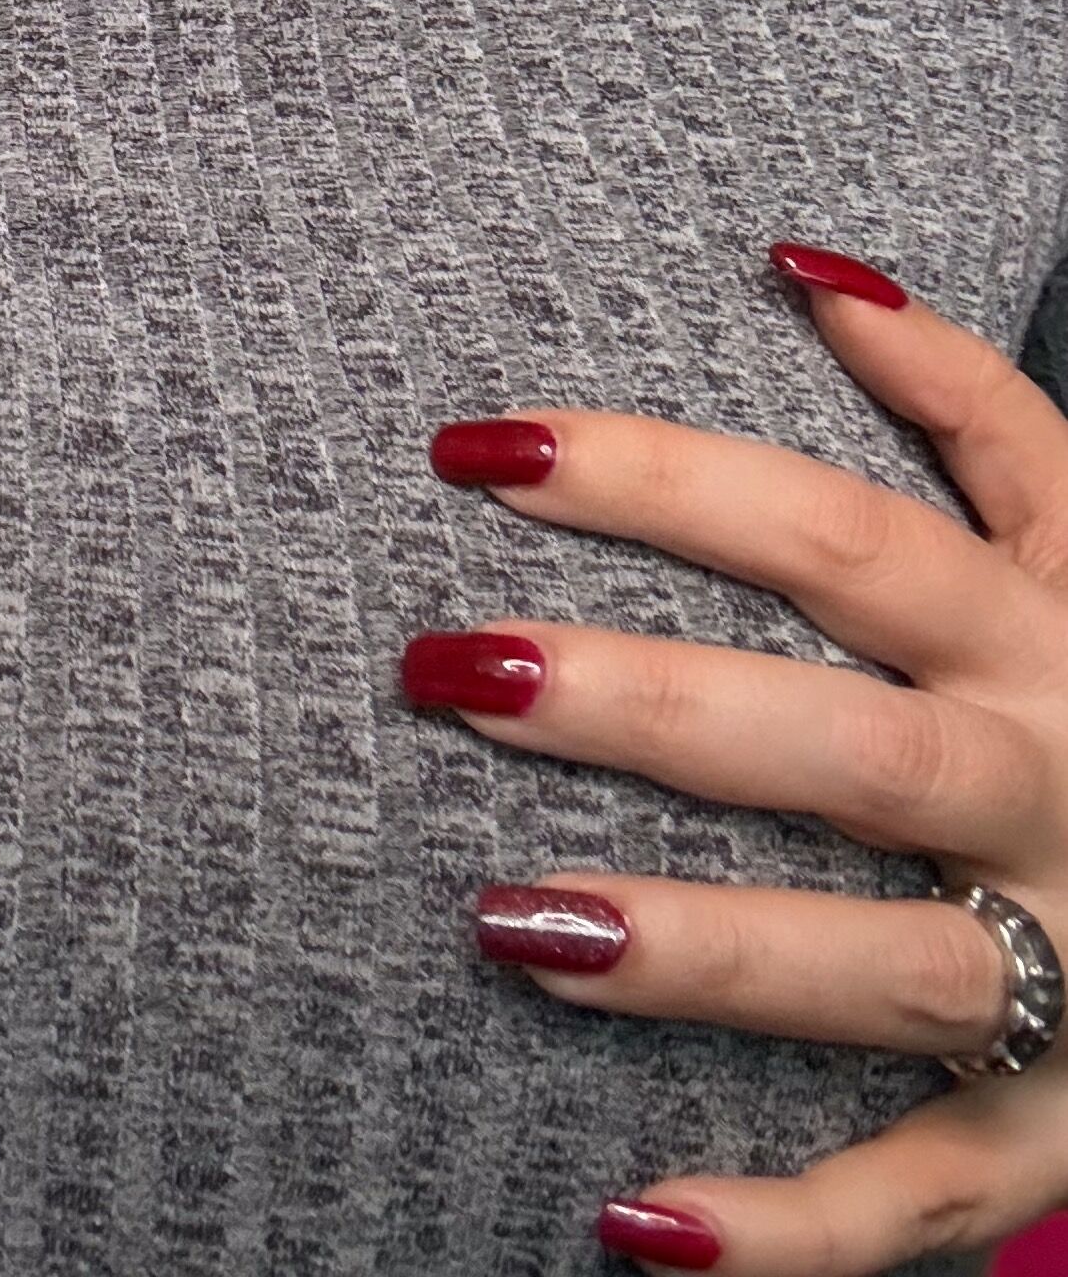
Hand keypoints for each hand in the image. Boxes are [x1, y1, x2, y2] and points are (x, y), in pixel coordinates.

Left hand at [406, 243, 1067, 1274]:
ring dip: (698, 957)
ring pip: (877, 971)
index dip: (659, 478)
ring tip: (506, 924)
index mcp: (1046, 640)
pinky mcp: (1057, 1132)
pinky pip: (924, 1196)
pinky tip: (632, 1221)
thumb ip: (974, 404)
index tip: (472, 446)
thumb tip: (813, 270)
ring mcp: (1063, 973)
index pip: (835, 534)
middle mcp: (1053, 792)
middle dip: (640, 708)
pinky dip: (791, 1229)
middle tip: (444, 665)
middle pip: (838, 746)